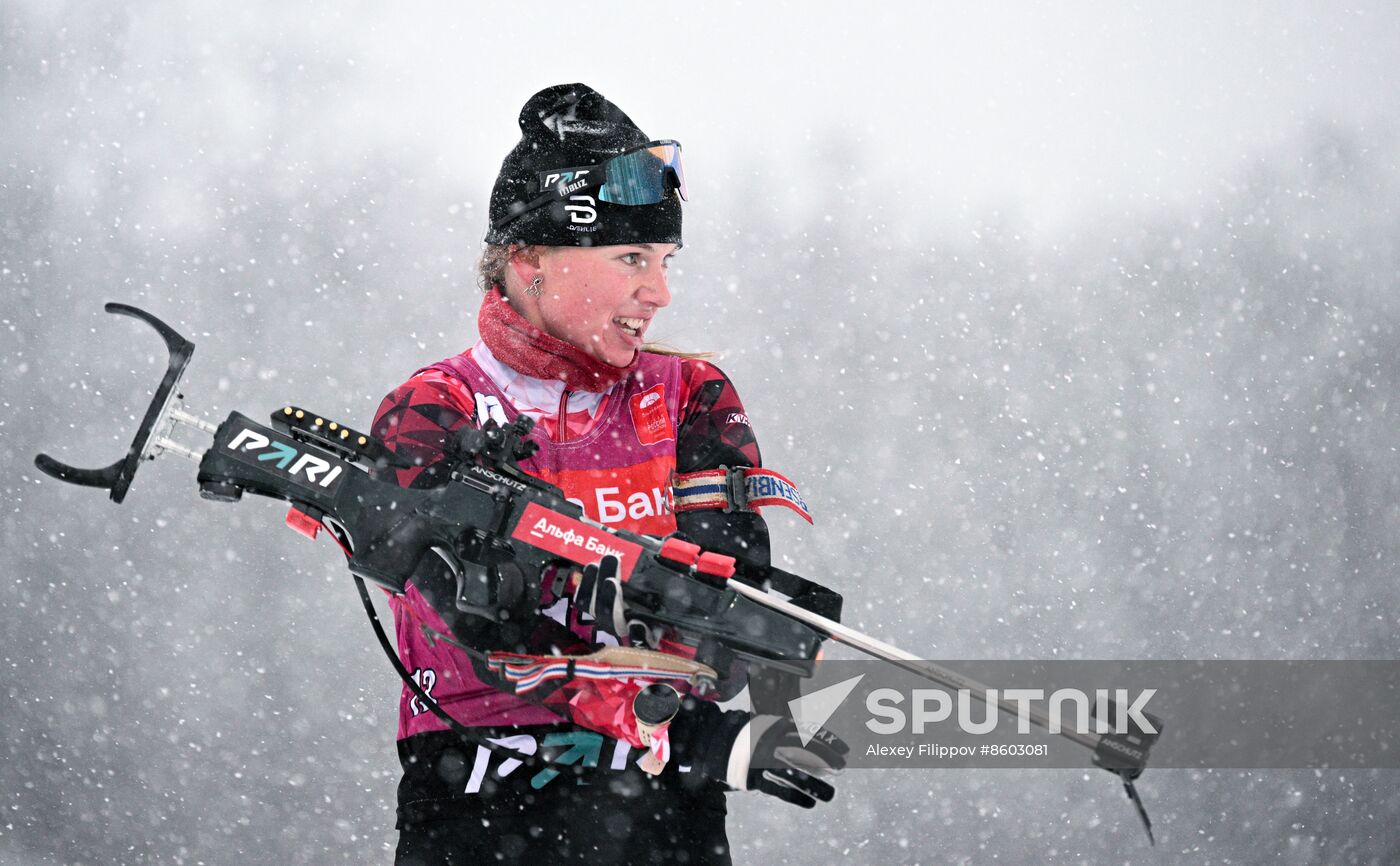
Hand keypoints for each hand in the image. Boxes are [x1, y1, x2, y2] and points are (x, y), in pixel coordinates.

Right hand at [673, 703, 847, 807]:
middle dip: (826, 760)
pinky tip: (809, 804)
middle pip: (804, 751)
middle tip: (842, 769)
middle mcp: (770, 740)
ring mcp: (761, 759)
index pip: (807, 732)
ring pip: (794, 773)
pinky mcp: (752, 777)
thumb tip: (810, 738)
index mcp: (774, 725)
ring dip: (814, 785)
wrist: (707, 740)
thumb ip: (783, 728)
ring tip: (830, 795)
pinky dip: (795, 797)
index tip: (846, 750)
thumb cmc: (741, 733)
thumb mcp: (763, 723)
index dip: (828, 741)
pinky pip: (777, 788)